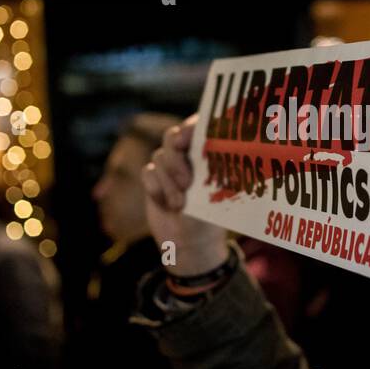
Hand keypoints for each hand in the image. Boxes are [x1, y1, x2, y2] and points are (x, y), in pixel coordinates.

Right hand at [142, 115, 230, 276]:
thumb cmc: (212, 216)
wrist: (191, 243)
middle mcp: (187, 154)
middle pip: (173, 137)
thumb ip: (216, 169)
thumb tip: (222, 152)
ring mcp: (168, 166)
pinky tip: (167, 205)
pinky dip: (156, 189)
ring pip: (159, 157)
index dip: (191, 126)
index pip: (198, 125)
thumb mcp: (219, 192)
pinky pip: (147, 172)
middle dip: (177, 158)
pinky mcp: (153, 179)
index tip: (187, 139)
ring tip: (180, 204)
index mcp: (207, 152)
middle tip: (187, 182)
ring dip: (169, 182)